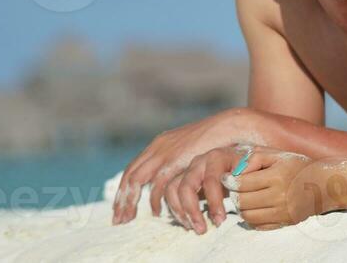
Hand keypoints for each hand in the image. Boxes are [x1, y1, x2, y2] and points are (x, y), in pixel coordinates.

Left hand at [112, 108, 268, 223]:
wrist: (229, 126)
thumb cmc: (215, 139)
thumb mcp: (188, 148)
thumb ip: (176, 159)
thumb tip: (169, 176)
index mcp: (159, 143)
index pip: (133, 169)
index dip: (125, 189)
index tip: (120, 207)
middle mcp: (157, 147)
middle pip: (129, 176)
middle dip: (121, 199)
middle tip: (118, 219)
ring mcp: (164, 152)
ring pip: (136, 181)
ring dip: (129, 202)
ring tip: (127, 219)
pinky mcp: (174, 160)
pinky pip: (156, 185)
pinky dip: (154, 200)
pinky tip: (156, 212)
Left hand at [225, 149, 325, 229]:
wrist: (325, 184)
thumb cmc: (299, 166)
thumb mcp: (279, 155)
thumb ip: (255, 158)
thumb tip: (235, 172)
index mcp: (277, 176)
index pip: (242, 183)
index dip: (231, 180)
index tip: (227, 178)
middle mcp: (280, 196)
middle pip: (242, 201)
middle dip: (235, 194)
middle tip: (236, 189)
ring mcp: (283, 212)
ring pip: (248, 215)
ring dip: (242, 207)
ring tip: (245, 197)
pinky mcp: (285, 222)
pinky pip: (258, 225)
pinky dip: (252, 218)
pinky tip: (256, 207)